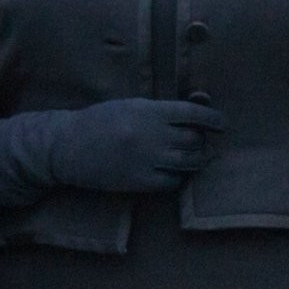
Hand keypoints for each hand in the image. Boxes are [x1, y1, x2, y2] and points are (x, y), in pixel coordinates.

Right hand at [0, 99, 226, 207]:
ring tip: (197, 157)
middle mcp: (150, 135)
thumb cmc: (100, 121)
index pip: (193, 113)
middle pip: (194, 140)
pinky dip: (179, 177)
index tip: (222, 123)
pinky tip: (175, 172)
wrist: (65, 146)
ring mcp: (146, 160)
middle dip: (202, 141)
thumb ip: (162, 109)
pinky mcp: (138, 181)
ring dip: (197, 160)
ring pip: (189, 162)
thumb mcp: (130, 105)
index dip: (213, 118)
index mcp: (148, 110)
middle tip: (203, 142)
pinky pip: (173, 182)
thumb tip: (198, 107)